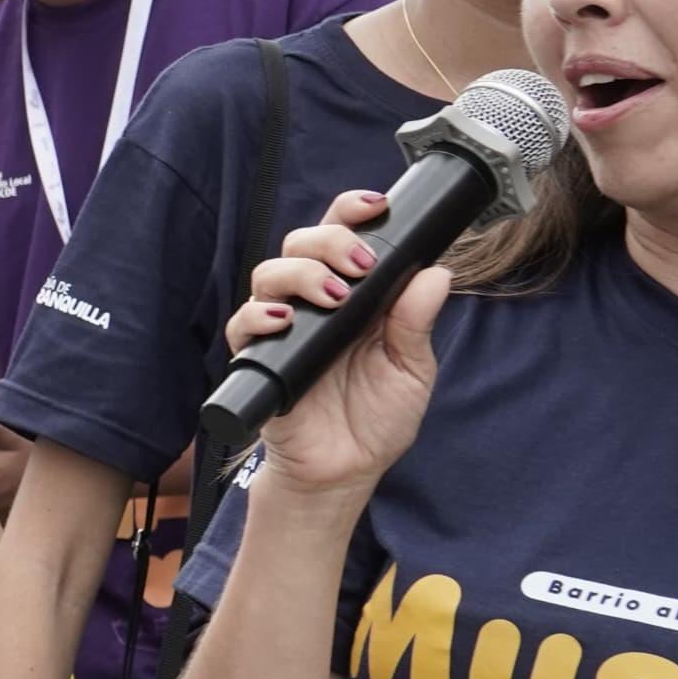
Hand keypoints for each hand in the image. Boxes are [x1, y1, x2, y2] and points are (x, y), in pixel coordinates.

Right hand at [226, 188, 446, 496]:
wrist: (344, 472)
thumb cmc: (376, 420)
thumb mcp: (412, 369)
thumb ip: (417, 322)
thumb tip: (436, 273)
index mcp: (355, 297)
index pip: (344, 238)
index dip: (353, 212)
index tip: (376, 206)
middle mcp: (313, 305)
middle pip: (300, 244)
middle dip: (328, 241)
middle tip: (358, 264)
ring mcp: (283, 330)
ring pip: (269, 274)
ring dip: (299, 274)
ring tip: (332, 297)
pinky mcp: (258, 359)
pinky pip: (241, 325)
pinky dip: (258, 316)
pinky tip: (284, 321)